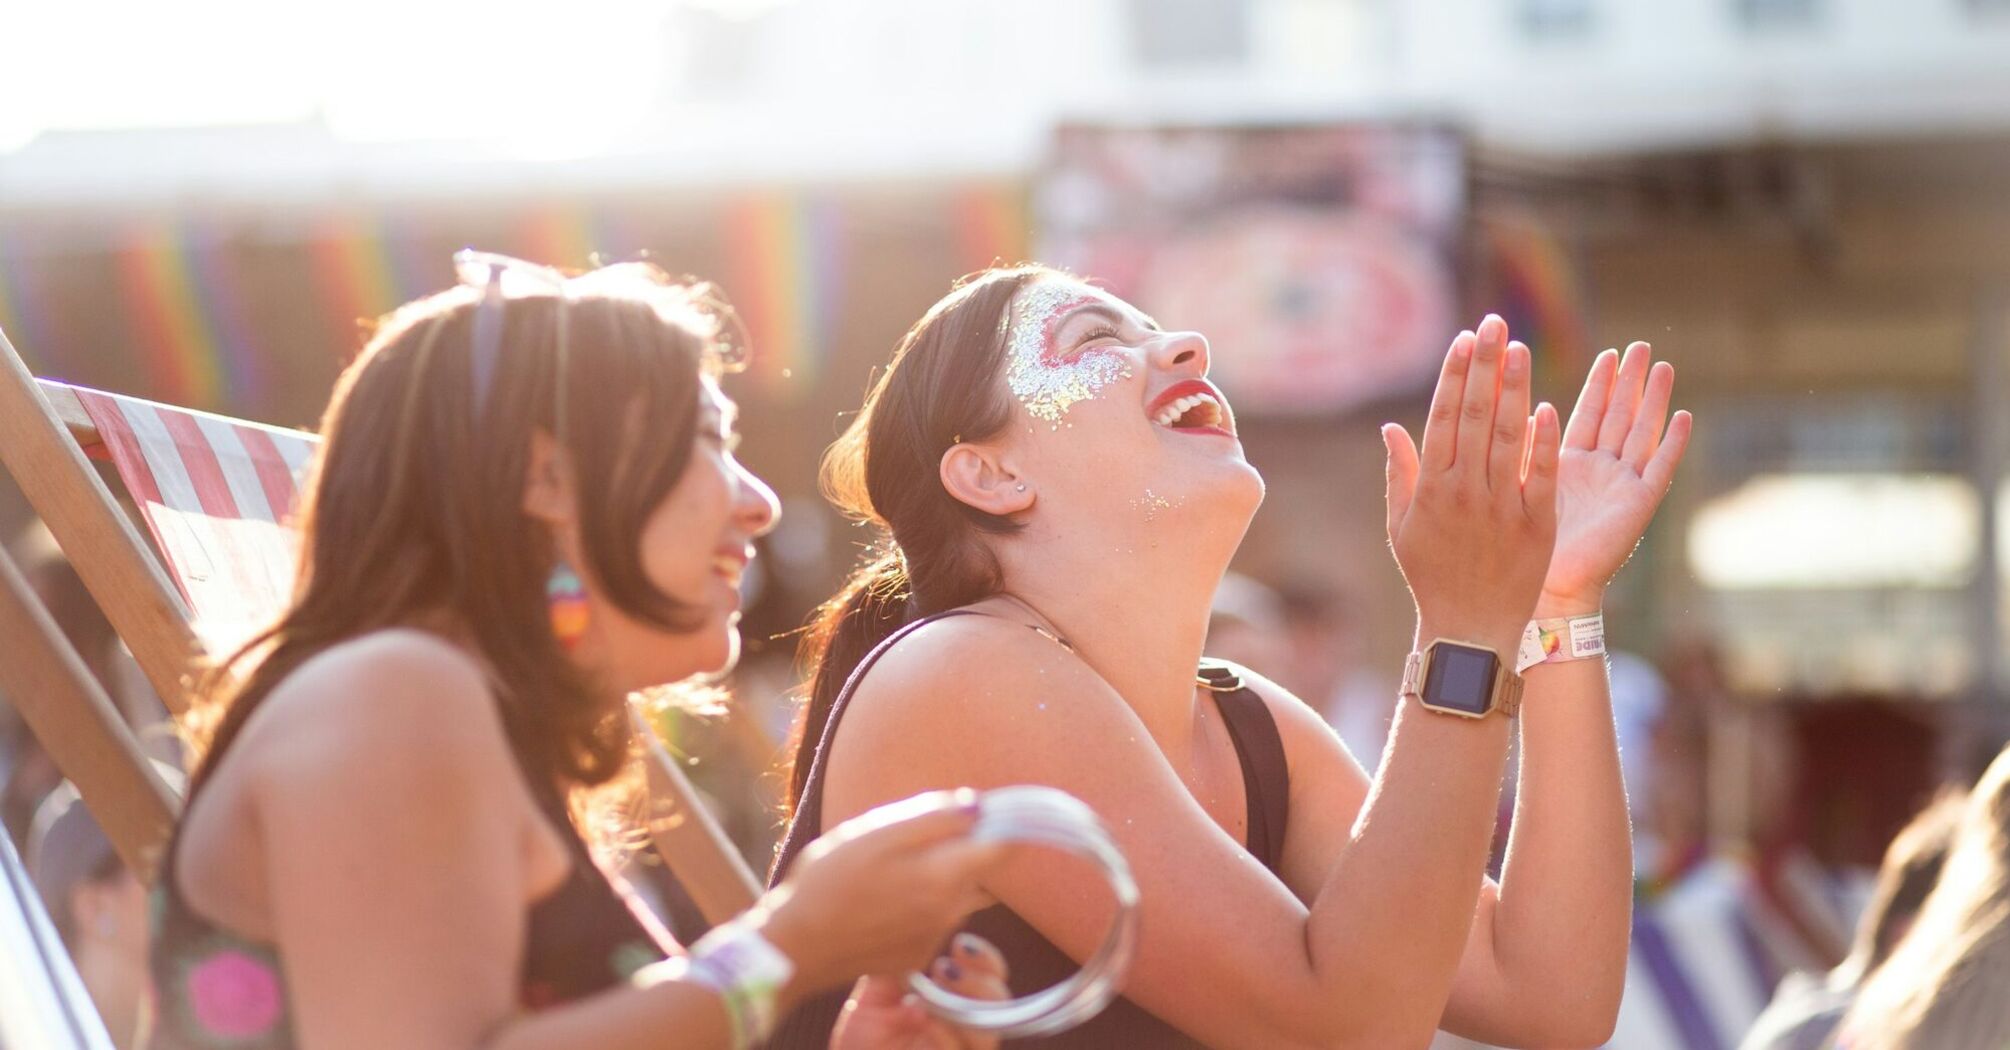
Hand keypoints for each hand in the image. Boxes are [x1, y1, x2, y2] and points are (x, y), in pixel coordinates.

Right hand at [762, 791, 1008, 1001]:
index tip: (981, 810)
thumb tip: (978, 805)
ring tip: (889, 868)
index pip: (1005, 848)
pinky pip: (935, 920)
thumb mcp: (876, 833)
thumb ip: (934, 818)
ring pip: (958, 895)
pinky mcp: (917, 956)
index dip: (1002, 823)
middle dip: (962, 849)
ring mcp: (935, 939)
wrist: (795, 947)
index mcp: (945, 878)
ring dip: (940, 876)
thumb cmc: (829, 882)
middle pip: (982, 871)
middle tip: (914, 837)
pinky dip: (921, 904)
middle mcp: (951, 913)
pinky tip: (882, 899)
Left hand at [831, 933, 1009, 1049]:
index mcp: (956, 998)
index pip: (991, 973)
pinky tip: (922, 1021)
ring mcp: (959, 1049)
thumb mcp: (877, 990)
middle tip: (944, 969)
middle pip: (1000, 1002)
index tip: (960, 944)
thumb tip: (921, 920)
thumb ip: (901, 960)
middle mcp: (965, 1025)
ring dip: (962, 1011)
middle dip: (978, 980)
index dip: (985, 958)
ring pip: (989, 1034)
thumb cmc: (865, 1032)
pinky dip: (945, 1036)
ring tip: (928, 1000)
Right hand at [1384, 316, 1559, 657]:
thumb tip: (1390, 428)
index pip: (1444, 417)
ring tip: (1522, 349)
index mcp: (1430, 488)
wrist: (1468, 630)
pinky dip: (1542, 442)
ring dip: (1515, 389)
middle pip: (1476, 416)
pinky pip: (1539, 476)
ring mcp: (1499, 507)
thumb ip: (1400, 473)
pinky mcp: (1534, 525)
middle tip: (1496, 324)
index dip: (1456, 375)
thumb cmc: (1431, 577)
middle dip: (1486, 366)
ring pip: (1508, 436)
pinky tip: (1547, 408)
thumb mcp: (1401, 527)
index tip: (1466, 340)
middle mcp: (1462, 491)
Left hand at [1539, 342, 1692, 613]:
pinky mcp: (1638, 506)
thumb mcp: (1518, 486)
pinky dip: (1673, 444)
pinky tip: (1684, 416)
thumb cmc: (1522, 545)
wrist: (1545, 590)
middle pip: (1619, 416)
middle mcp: (1600, 473)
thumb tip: (1511, 408)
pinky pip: (1659, 469)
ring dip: (1653, 401)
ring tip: (1662, 366)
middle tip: (1640, 346)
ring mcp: (1622, 487)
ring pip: (1641, 433)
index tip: (1608, 353)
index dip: (1599, 385)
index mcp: (1569, 466)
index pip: (1588, 415)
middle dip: (1629, 382)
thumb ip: (1522, 449)